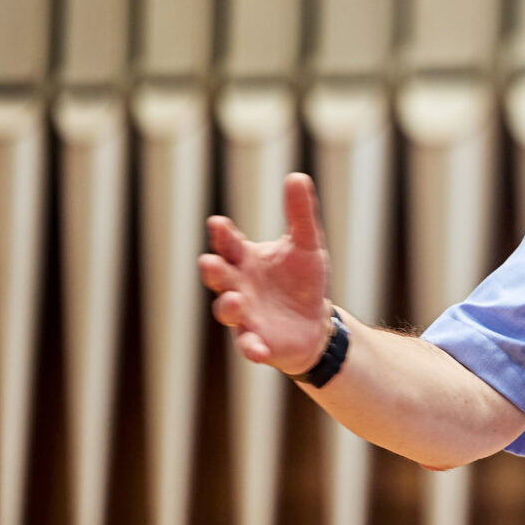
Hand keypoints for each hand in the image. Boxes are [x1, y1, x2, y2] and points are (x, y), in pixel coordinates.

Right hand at [199, 173, 333, 374]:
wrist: (314, 322)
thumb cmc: (302, 281)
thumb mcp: (306, 245)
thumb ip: (300, 214)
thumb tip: (298, 175)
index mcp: (245, 260)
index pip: (229, 244)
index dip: (222, 235)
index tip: (218, 223)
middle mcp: (238, 287)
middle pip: (220, 277)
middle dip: (214, 270)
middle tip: (211, 262)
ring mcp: (244, 316)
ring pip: (228, 311)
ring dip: (229, 307)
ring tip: (236, 300)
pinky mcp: (256, 342)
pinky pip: (248, 346)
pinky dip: (251, 348)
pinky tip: (258, 349)